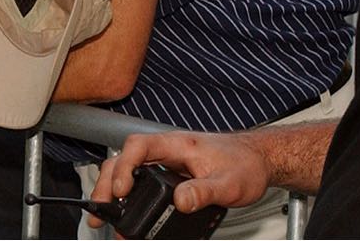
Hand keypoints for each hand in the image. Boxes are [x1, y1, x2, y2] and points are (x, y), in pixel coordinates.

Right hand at [92, 132, 271, 226]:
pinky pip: (140, 179)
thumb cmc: (245, 165)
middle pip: (125, 159)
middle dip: (106, 184)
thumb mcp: (228, 183)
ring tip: (103, 215)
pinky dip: (126, 194)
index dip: (124, 167)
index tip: (120, 190)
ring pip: (128, 169)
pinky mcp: (169, 174)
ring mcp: (166, 161)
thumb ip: (204, 192)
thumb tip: (180, 201)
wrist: (258, 161)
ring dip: (112, 190)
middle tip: (100, 210)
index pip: (139, 146)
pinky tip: (124, 209)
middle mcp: (168, 150)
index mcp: (178, 144)